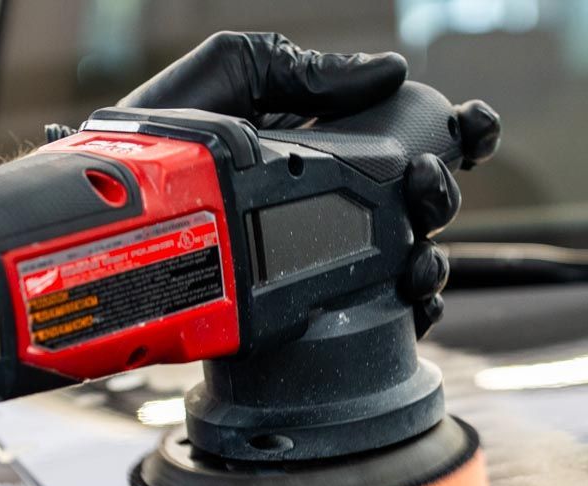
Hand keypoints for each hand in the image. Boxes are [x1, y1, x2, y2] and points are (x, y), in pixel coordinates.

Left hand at [117, 32, 499, 337]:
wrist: (112, 213)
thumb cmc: (161, 139)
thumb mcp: (228, 74)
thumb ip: (303, 67)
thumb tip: (391, 70)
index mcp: (332, 138)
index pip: (414, 133)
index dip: (458, 132)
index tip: (474, 130)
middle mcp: (339, 197)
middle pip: (424, 201)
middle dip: (442, 194)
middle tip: (424, 188)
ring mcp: (328, 254)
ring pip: (413, 261)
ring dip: (434, 257)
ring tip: (418, 253)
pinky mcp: (311, 305)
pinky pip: (381, 316)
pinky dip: (412, 312)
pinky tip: (411, 302)